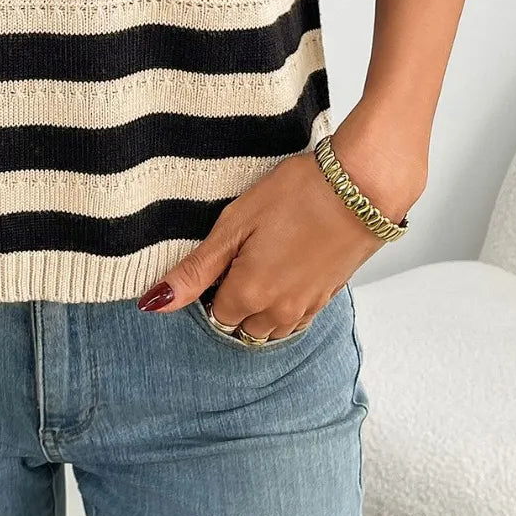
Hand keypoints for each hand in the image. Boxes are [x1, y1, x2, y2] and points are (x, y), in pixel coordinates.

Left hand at [137, 106, 427, 338]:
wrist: (362, 188)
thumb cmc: (297, 195)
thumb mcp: (236, 223)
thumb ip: (196, 270)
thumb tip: (153, 303)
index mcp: (249, 295)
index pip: (215, 315)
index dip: (210, 289)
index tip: (218, 259)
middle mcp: (278, 312)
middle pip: (241, 326)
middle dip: (233, 301)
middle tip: (239, 256)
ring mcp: (307, 307)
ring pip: (270, 327)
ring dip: (259, 307)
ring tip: (263, 260)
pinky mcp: (329, 297)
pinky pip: (296, 317)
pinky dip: (285, 303)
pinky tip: (287, 267)